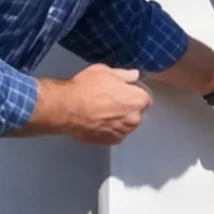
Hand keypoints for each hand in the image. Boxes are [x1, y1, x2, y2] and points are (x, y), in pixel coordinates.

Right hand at [29, 65, 152, 145]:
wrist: (67, 108)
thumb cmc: (87, 87)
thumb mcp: (105, 71)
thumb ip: (124, 75)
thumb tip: (135, 75)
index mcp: (138, 100)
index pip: (145, 98)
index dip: (134, 94)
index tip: (124, 92)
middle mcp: (135, 118)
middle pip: (136, 114)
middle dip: (128, 109)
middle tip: (111, 102)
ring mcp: (123, 132)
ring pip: (126, 126)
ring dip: (120, 121)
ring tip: (102, 114)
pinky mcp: (110, 142)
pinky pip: (115, 135)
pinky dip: (110, 130)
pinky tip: (98, 123)